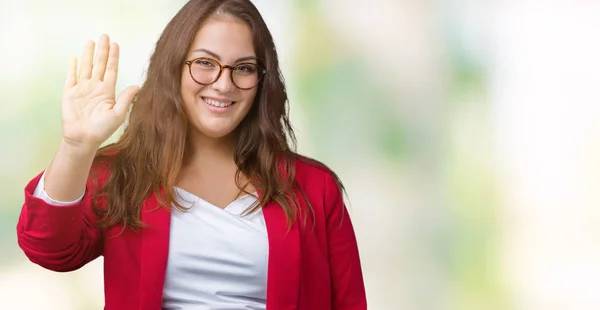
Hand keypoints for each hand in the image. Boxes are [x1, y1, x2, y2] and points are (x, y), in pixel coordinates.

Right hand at [60, 34, 139, 150]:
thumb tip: (137, 86)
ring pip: (86, 67)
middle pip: (99, 64)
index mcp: (107, 91)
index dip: (113, 57)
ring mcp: (82, 89)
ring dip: (88, 54)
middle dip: (102, 50)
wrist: (83, 139)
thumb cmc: (102, 130)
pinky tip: (75, 57)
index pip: (111, 70)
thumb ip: (126, 99)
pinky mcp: (69, 93)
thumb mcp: (118, 114)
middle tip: (105, 36)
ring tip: (91, 41)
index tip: (116, 44)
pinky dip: (73, 67)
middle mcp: (95, 87)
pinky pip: (71, 77)